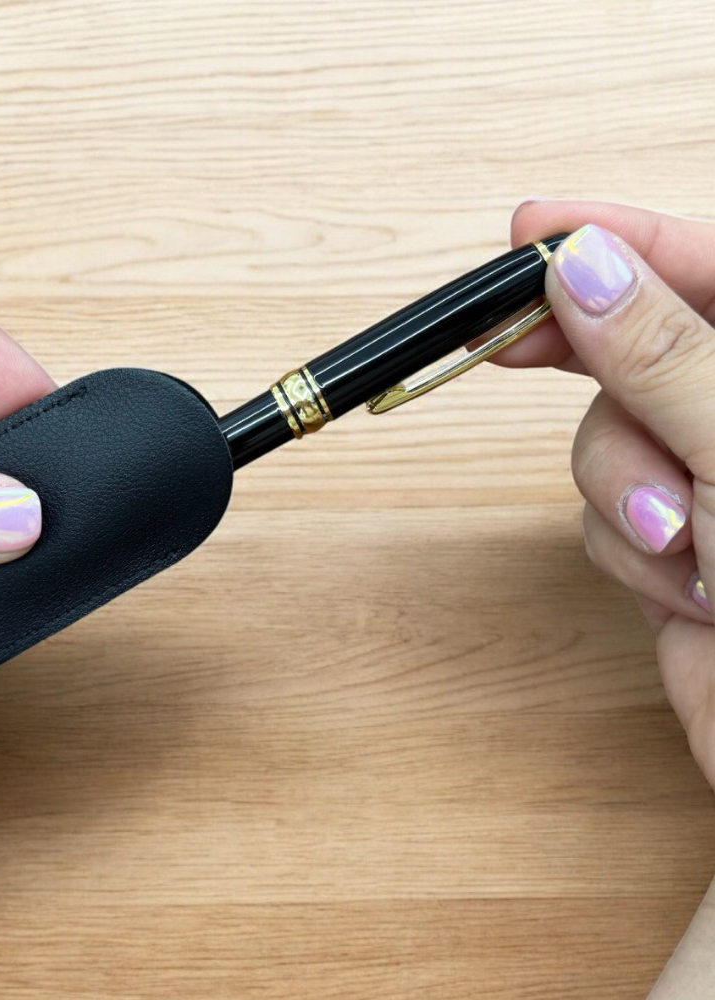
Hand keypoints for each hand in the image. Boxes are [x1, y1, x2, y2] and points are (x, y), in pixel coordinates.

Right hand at [495, 199, 714, 786]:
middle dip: (596, 382)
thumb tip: (582, 265)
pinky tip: (691, 592)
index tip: (530, 229)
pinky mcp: (669, 546)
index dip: (614, 240)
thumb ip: (662, 353)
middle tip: (503, 342)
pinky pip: (599, 519)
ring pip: (601, 444)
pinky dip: (627, 554)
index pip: (700, 269)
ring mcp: (705, 481)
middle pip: (631, 350)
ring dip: (623, 494)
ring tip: (688, 546)